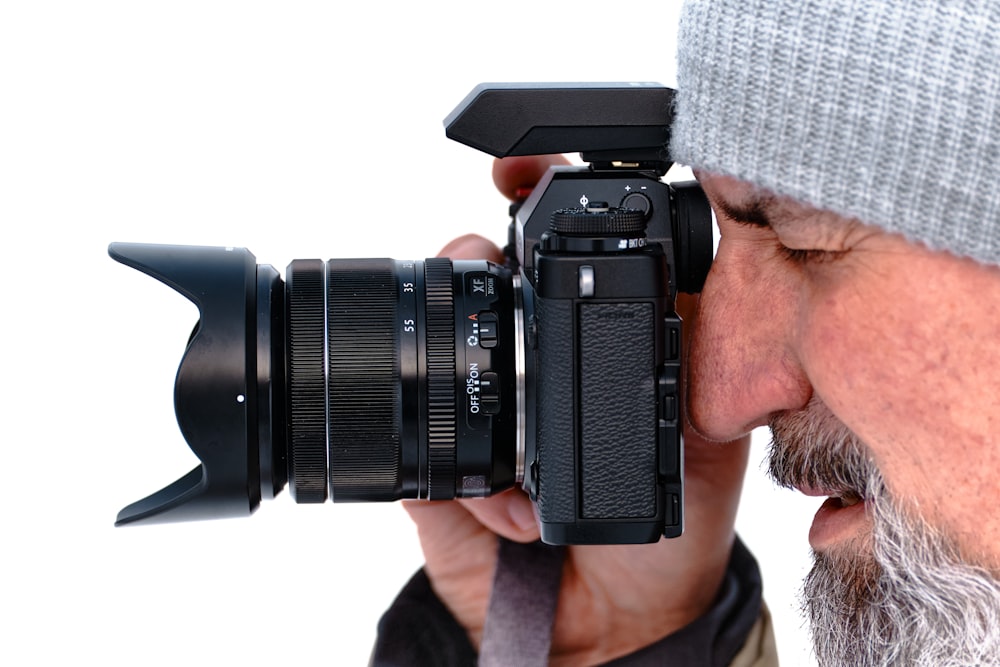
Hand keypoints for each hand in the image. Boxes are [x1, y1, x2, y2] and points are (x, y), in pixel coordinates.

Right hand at [404, 155, 750, 665]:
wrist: (616, 625)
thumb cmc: (674, 534)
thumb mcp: (699, 436)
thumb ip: (685, 359)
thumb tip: (689, 275)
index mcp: (591, 343)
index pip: (552, 253)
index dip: (533, 199)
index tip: (516, 166)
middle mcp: (526, 366)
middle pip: (475, 280)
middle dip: (468, 254)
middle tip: (475, 248)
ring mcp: (472, 413)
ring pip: (428, 348)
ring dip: (444, 350)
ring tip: (500, 431)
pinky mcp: (431, 475)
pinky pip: (413, 454)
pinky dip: (450, 474)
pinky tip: (510, 515)